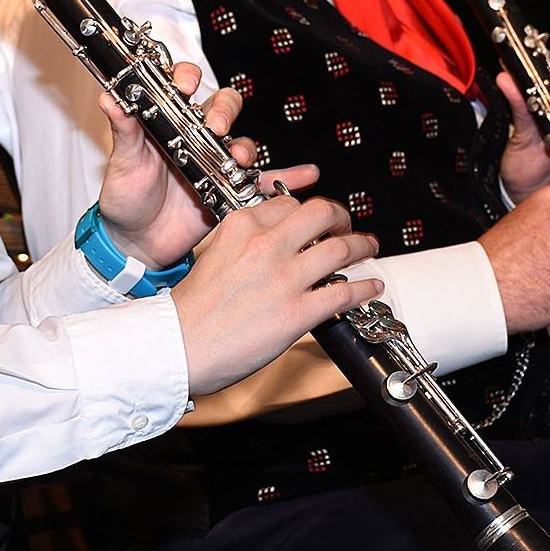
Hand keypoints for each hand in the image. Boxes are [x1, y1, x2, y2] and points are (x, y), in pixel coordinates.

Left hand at [96, 61, 321, 267]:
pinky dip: (288, 177)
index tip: (184, 86)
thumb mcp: (122, 163)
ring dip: (246, 147)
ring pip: (243, 142)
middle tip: (215, 126)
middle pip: (222, 107)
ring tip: (241, 160)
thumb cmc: (126, 199)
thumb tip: (110, 96)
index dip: (187, 78)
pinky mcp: (230, 190)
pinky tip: (306, 174)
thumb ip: (123, 130)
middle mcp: (196, 137)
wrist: (136, 243)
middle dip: (223, 110)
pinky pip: (264, 181)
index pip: (183, 87)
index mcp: (168, 124)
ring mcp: (216, 163)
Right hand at [172, 193, 383, 394]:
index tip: (316, 219)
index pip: (289, 203)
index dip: (308, 210)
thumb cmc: (192, 310)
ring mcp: (283, 278)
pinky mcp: (296, 312)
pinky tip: (371, 286)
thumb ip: (246, 243)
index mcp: (242, 227)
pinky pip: (344, 293)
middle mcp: (266, 245)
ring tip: (368, 248)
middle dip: (341, 217)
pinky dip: (364, 288)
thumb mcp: (215, 255)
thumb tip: (277, 243)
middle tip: (346, 226)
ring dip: (362, 247)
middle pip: (321, 213)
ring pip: (340, 249)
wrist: (178, 347)